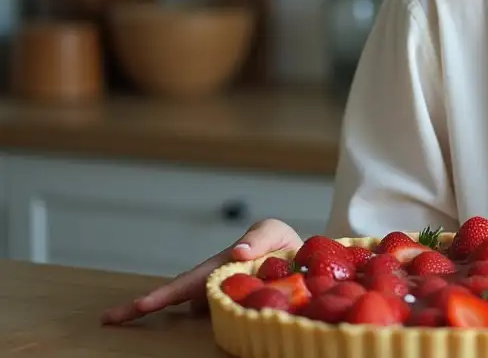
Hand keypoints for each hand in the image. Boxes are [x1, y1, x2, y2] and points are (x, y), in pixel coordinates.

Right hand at [100, 218, 301, 324]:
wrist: (301, 259)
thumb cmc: (280, 244)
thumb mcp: (273, 232)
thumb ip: (259, 239)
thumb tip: (238, 253)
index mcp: (220, 265)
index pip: (186, 283)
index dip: (161, 295)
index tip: (139, 305)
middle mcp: (214, 282)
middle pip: (177, 295)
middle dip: (144, 305)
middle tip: (110, 317)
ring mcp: (221, 296)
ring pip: (191, 307)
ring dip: (163, 312)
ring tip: (126, 319)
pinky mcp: (234, 307)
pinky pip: (215, 316)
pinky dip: (200, 322)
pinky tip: (186, 330)